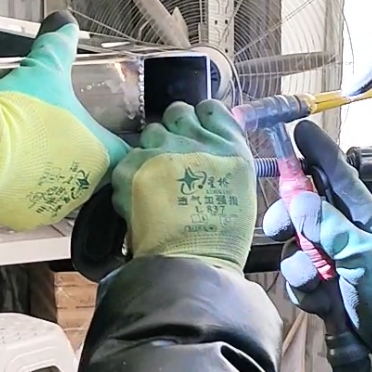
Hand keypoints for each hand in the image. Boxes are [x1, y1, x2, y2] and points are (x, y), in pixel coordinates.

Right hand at [0, 12, 128, 230]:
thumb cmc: (22, 111)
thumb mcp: (44, 69)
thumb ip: (58, 45)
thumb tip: (64, 20)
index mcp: (102, 155)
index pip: (124, 153)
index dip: (113, 140)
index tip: (99, 130)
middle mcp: (86, 188)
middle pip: (91, 172)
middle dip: (75, 154)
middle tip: (55, 134)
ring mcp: (56, 206)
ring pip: (61, 189)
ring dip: (50, 172)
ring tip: (29, 149)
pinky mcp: (26, 218)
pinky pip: (32, 203)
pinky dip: (23, 189)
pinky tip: (10, 169)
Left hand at [112, 100, 255, 271]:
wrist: (190, 263)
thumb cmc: (221, 237)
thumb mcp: (241, 190)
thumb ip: (225, 158)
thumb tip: (209, 143)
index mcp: (229, 147)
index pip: (210, 108)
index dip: (200, 120)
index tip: (197, 134)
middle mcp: (196, 140)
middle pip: (177, 112)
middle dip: (174, 130)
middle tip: (174, 158)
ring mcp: (162, 150)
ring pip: (151, 133)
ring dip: (152, 150)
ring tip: (156, 183)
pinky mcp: (133, 166)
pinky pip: (130, 158)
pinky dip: (132, 175)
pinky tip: (142, 198)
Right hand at [262, 121, 371, 359]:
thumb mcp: (364, 255)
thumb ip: (330, 226)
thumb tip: (299, 198)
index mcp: (360, 214)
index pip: (335, 173)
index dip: (317, 151)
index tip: (299, 129)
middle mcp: (339, 229)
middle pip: (299, 205)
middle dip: (287, 216)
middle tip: (282, 229)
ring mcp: (326, 256)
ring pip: (291, 243)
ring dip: (299, 262)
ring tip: (317, 279)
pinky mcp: (314, 282)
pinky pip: (292, 274)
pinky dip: (302, 287)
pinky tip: (319, 299)